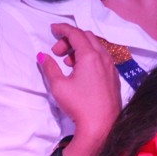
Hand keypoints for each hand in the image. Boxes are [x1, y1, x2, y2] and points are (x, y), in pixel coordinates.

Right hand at [38, 23, 120, 155]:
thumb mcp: (59, 86)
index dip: (63, 29)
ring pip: (96, 46)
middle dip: (70, 39)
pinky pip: (102, 57)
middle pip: (87, 37)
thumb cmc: (79, 105)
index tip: (52, 29)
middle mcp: (103, 57)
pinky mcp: (114, 77)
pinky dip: (89, 56)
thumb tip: (42, 56)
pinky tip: (80, 71)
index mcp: (90, 56)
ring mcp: (111, 67)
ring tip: (67, 63)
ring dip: (80, 48)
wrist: (102, 126)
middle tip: (57, 52)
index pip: (76, 33)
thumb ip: (50, 68)